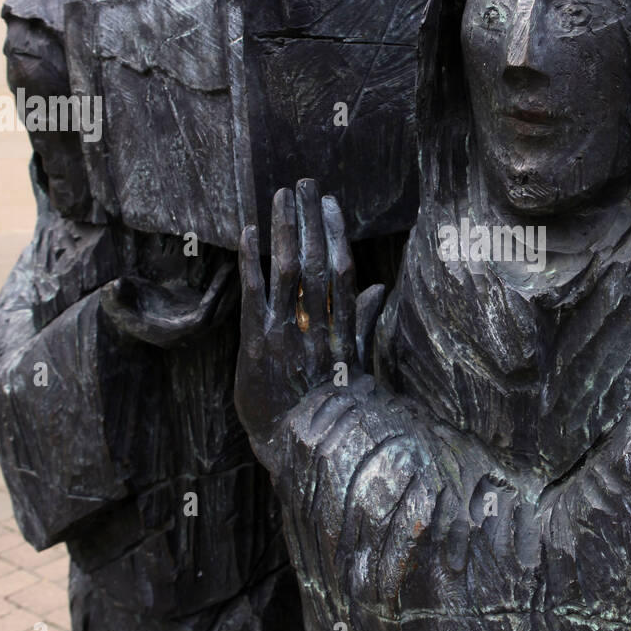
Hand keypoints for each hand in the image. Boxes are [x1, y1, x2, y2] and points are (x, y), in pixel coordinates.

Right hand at [99, 260, 235, 347]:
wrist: (122, 316)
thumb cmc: (117, 307)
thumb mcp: (113, 301)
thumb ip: (115, 295)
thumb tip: (113, 286)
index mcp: (174, 332)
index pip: (202, 318)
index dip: (215, 297)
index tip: (226, 276)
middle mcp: (189, 331)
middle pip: (220, 314)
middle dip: (234, 290)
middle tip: (248, 266)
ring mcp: (195, 322)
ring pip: (223, 308)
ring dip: (236, 288)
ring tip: (249, 262)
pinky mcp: (197, 311)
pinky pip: (220, 301)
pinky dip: (229, 286)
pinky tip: (238, 265)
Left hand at [235, 179, 384, 443]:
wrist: (305, 447)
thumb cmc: (332, 410)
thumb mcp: (356, 366)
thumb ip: (365, 323)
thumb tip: (381, 288)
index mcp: (343, 329)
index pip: (342, 270)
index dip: (337, 234)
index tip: (332, 204)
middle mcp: (318, 324)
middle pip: (316, 260)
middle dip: (310, 219)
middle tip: (306, 183)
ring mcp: (288, 332)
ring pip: (288, 269)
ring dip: (284, 229)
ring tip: (281, 195)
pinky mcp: (259, 343)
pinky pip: (256, 293)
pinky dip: (253, 261)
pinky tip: (249, 231)